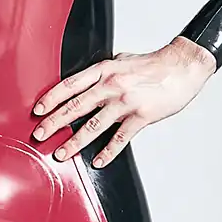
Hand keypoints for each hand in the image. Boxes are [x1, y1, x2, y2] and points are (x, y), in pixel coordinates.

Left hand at [30, 36, 216, 166]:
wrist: (183, 67)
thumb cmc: (154, 64)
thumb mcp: (122, 60)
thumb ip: (105, 71)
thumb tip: (89, 81)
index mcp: (104, 70)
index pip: (70, 85)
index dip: (51, 98)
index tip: (37, 110)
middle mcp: (111, 85)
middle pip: (76, 107)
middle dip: (54, 122)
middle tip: (39, 135)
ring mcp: (126, 102)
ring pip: (93, 125)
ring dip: (74, 142)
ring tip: (61, 153)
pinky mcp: (141, 116)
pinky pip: (120, 138)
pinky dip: (108, 152)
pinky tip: (98, 161)